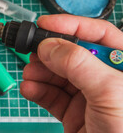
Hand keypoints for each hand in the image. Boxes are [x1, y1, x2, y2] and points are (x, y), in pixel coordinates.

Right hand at [20, 14, 122, 132]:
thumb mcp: (108, 91)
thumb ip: (77, 63)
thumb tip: (50, 45)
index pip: (98, 34)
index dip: (71, 25)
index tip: (45, 23)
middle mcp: (105, 78)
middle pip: (71, 53)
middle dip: (49, 52)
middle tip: (31, 51)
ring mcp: (88, 96)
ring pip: (57, 74)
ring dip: (39, 72)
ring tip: (29, 74)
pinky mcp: (73, 113)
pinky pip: (51, 95)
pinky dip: (37, 90)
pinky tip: (30, 89)